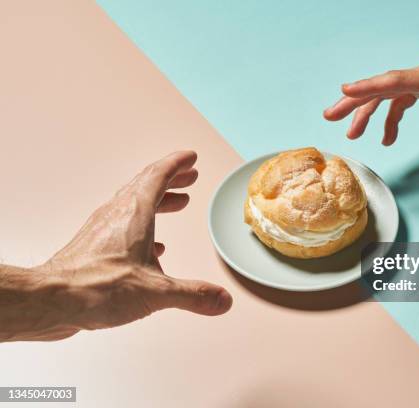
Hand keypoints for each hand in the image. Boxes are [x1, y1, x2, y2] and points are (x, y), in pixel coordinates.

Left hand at [1, 151, 231, 340]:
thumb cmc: (96, 288)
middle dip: (172, 179)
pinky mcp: (95, 246)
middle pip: (147, 185)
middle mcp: (118, 215)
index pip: (158, 176)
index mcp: (135, 214)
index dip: (177, 164)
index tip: (190, 157)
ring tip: (177, 203)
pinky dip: (145, 227)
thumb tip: (221, 299)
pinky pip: (124, 226)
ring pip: (135, 204)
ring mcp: (104, 228)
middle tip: (189, 176)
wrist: (52, 300)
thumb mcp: (156, 292)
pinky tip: (155, 246)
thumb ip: (193, 294)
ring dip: (159, 199)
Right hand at [324, 61, 418, 167]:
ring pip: (388, 92)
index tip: (343, 92)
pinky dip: (389, 117)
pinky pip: (400, 100)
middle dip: (355, 101)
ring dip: (368, 111)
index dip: (368, 87)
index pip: (395, 82)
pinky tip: (386, 137)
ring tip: (352, 133)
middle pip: (383, 86)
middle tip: (330, 115)